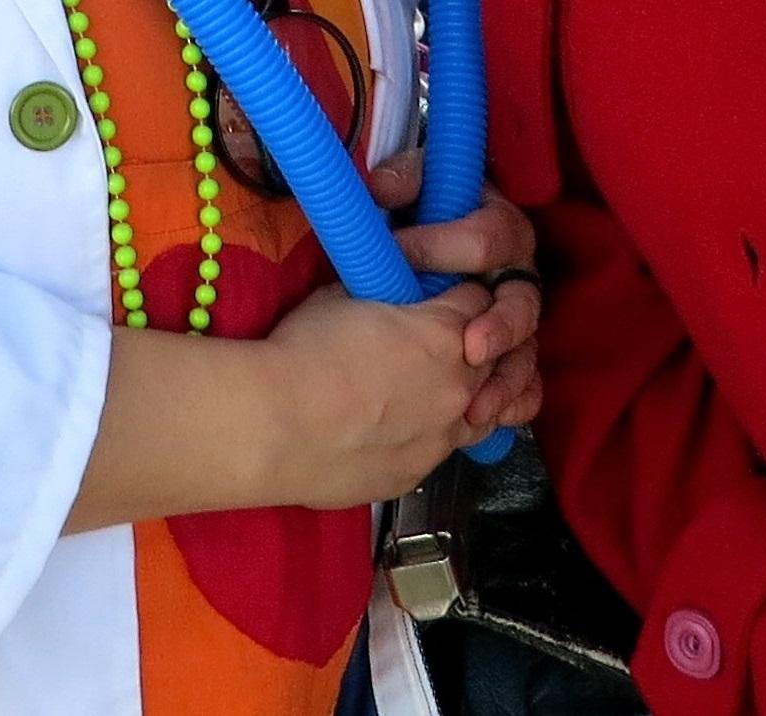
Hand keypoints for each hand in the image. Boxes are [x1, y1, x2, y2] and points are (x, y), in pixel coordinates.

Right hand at [254, 277, 497, 508]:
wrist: (272, 427)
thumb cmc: (302, 353)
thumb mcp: (341, 297)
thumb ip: (380, 293)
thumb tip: (381, 290)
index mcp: (444, 334)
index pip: (480, 302)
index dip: (460, 295)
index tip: (441, 298)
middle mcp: (458, 388)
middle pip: (492, 361)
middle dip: (471, 348)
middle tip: (434, 344)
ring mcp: (441, 439)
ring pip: (480, 414)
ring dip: (462, 399)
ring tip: (426, 393)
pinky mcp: (416, 475)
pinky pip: (438, 452)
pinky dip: (427, 438)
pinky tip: (394, 432)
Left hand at [371, 151, 547, 437]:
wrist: (413, 253)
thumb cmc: (412, 218)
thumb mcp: (405, 191)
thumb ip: (400, 181)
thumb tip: (383, 185)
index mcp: (496, 227)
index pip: (488, 237)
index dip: (445, 245)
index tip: (399, 252)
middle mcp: (514, 275)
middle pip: (523, 302)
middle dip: (500, 326)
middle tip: (470, 346)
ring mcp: (513, 320)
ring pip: (527, 352)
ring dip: (507, 379)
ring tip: (477, 406)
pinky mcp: (505, 357)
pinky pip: (525, 385)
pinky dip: (513, 404)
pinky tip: (488, 420)